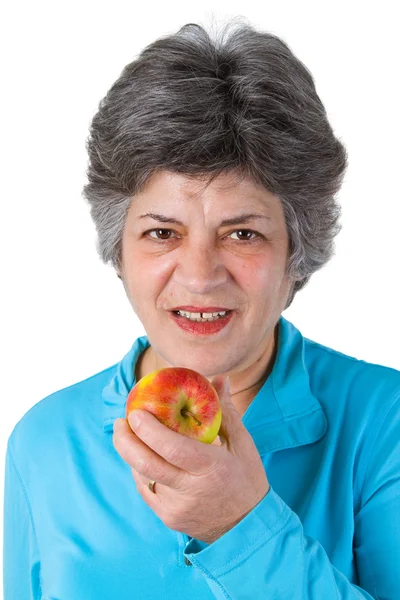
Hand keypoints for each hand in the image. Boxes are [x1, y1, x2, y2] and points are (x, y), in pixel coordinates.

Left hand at [112, 376, 269, 543]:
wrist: (249, 527)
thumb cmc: (247, 480)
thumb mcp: (242, 444)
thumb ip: (225, 411)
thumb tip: (218, 378)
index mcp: (211, 468)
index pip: (172, 448)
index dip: (149, 430)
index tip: (135, 412)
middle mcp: (191, 490)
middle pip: (146, 464)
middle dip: (126, 440)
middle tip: (120, 421)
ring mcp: (176, 507)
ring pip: (143, 476)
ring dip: (131, 454)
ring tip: (127, 434)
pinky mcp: (168, 518)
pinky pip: (146, 490)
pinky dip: (140, 471)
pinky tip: (140, 456)